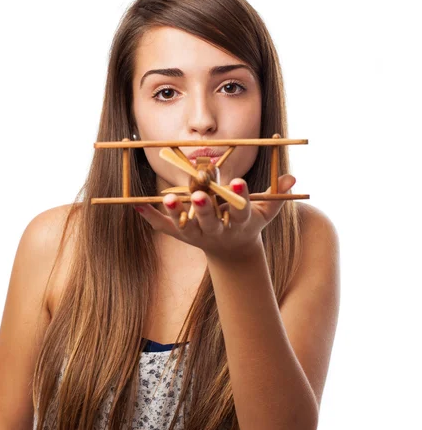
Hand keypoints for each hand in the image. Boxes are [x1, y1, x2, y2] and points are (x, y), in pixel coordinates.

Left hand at [134, 174, 295, 262]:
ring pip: (186, 227)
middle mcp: (218, 231)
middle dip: (205, 209)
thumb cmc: (250, 223)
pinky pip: (165, 228)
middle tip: (199, 195)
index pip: (241, 211)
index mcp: (240, 223)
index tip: (237, 182)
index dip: (240, 198)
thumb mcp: (266, 212)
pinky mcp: (182, 235)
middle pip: (210, 222)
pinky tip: (137, 205)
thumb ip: (278, 195)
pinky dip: (151, 218)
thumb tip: (293, 178)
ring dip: (176, 213)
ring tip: (166, 198)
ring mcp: (198, 235)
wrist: (232, 251)